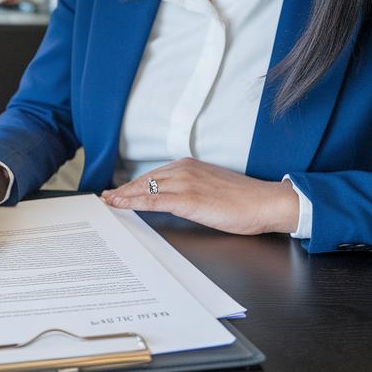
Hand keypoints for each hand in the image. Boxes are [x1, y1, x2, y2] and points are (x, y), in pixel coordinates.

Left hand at [100, 158, 298, 235]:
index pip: (153, 174)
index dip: (133, 183)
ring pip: (144, 188)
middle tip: (106, 197)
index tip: (118, 190)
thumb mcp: (212, 187)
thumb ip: (192, 188)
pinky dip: (134, 202)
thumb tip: (176, 197)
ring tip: (108, 203)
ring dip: (123, 196)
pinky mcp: (187, 199)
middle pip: (144, 180)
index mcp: (189, 165)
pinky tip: (122, 206)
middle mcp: (184, 169)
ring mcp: (185, 183)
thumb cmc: (244, 199)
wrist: (265, 202)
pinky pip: (154, 200)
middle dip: (123, 189)